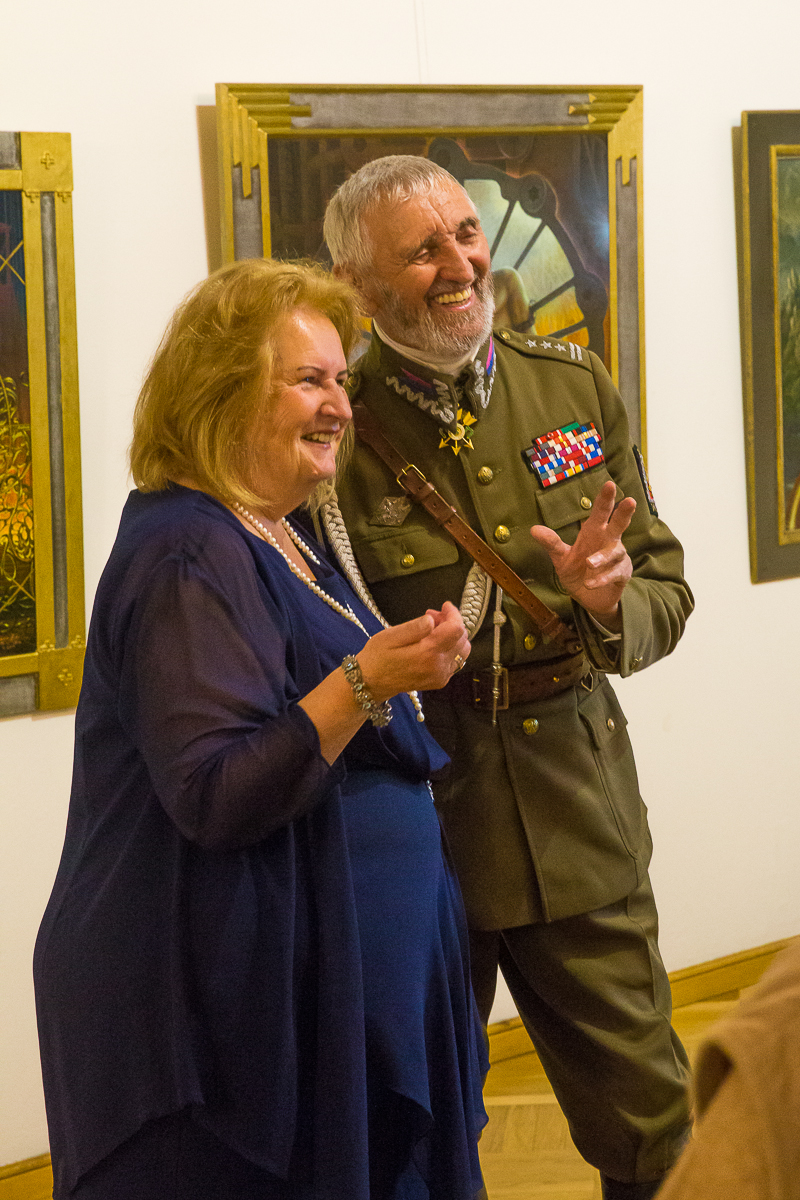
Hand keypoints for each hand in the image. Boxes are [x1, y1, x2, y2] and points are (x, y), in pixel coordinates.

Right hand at [357, 602, 470, 701]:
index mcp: (427, 654)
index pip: (456, 629)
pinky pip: (455, 660)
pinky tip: (433, 643)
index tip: (444, 605)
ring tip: (433, 629)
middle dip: (451, 623)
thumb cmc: (377, 657)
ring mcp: (441, 676)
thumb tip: (432, 620)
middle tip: (432, 616)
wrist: (371, 683)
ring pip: (462, 650)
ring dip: (452, 636)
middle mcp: (439, 666)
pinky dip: (450, 648)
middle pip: (462, 638)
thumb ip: (414, 628)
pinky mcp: (440, 680)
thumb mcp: (390, 636)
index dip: (453, 614)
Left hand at [530, 480, 635, 628]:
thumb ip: (551, 543)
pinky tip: (590, 584)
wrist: (590, 599)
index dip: (605, 499)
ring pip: (615, 552)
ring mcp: (617, 558)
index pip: (600, 512)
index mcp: (594, 532)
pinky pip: (614, 574)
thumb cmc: (577, 572)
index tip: (609, 484)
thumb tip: (533, 529)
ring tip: (588, 563)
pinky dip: (602, 578)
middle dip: (623, 513)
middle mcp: (609, 541)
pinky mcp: (622, 574)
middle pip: (619, 524)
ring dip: (601, 557)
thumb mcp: (561, 558)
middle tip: (630, 501)